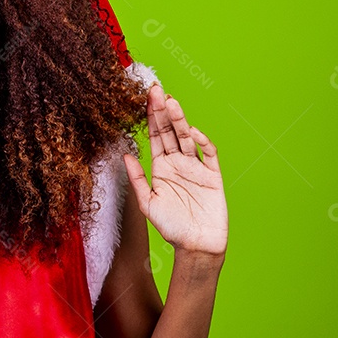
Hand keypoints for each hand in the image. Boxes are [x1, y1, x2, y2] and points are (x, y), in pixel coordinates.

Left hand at [122, 83, 227, 256]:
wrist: (196, 246)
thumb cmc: (171, 227)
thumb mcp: (147, 203)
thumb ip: (136, 179)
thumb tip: (125, 155)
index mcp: (161, 167)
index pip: (154, 136)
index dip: (150, 117)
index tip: (144, 98)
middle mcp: (178, 163)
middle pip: (170, 132)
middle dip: (163, 111)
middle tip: (155, 90)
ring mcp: (196, 167)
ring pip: (187, 138)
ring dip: (180, 120)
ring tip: (171, 102)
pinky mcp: (213, 175)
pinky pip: (209, 154)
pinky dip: (202, 141)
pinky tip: (191, 131)